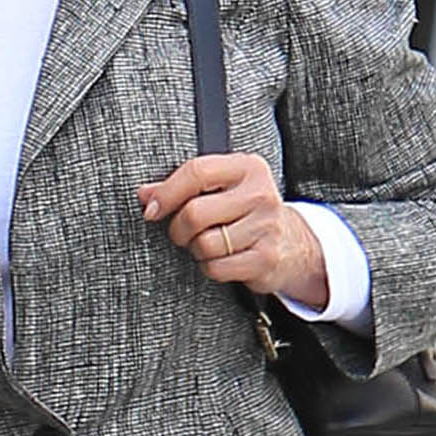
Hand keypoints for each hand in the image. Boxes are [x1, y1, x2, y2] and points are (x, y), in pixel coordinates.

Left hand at [141, 154, 327, 309]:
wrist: (291, 243)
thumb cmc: (245, 211)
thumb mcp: (220, 188)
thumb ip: (182, 187)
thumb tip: (144, 195)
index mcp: (247, 167)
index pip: (197, 172)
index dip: (166, 193)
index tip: (152, 209)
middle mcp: (260, 194)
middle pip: (195, 213)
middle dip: (179, 229)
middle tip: (183, 232)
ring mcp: (266, 227)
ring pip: (204, 244)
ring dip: (196, 249)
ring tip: (208, 243)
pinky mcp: (265, 258)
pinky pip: (216, 268)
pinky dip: (210, 267)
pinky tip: (222, 258)